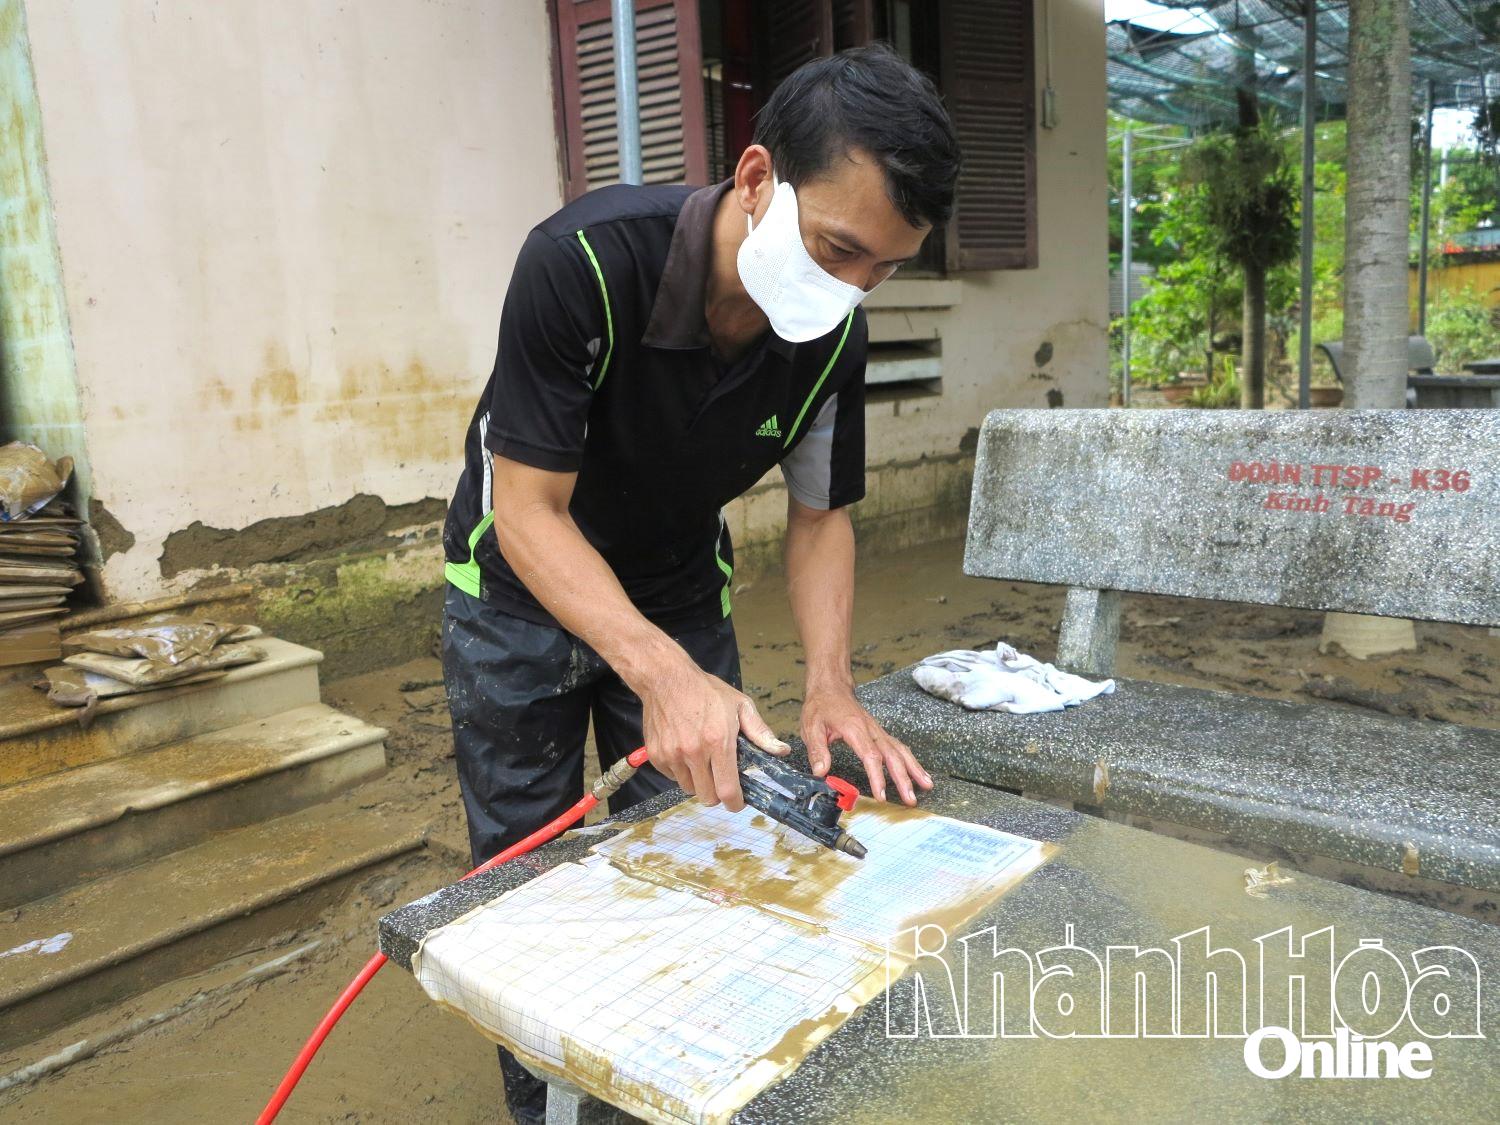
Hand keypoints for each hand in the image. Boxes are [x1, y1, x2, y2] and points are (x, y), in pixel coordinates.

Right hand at [639, 655, 787, 810]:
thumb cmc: (705, 690)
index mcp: (718, 741)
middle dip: (717, 793)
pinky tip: (685, 752)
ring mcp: (672, 755)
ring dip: (698, 782)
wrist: (666, 678)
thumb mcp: (739, 705)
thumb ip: (760, 732)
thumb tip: (781, 750)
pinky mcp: (657, 755)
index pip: (727, 790)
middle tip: (720, 778)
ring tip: (702, 760)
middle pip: (707, 797)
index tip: (738, 802)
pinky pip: (672, 777)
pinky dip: (681, 772)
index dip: (735, 803)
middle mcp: (693, 752)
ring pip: (689, 788)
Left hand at [800, 686, 932, 805]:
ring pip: (900, 750)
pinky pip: (899, 747)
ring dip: (914, 769)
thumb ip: (817, 750)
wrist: (831, 687)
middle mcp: (871, 730)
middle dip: (903, 779)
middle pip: (892, 755)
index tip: (881, 795)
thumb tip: (821, 772)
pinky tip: (919, 772)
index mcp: (855, 729)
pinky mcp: (879, 733)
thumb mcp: (811, 727)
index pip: (871, 756)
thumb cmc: (821, 706)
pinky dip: (910, 760)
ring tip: (926, 786)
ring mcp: (878, 731)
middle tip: (910, 799)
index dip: (878, 777)